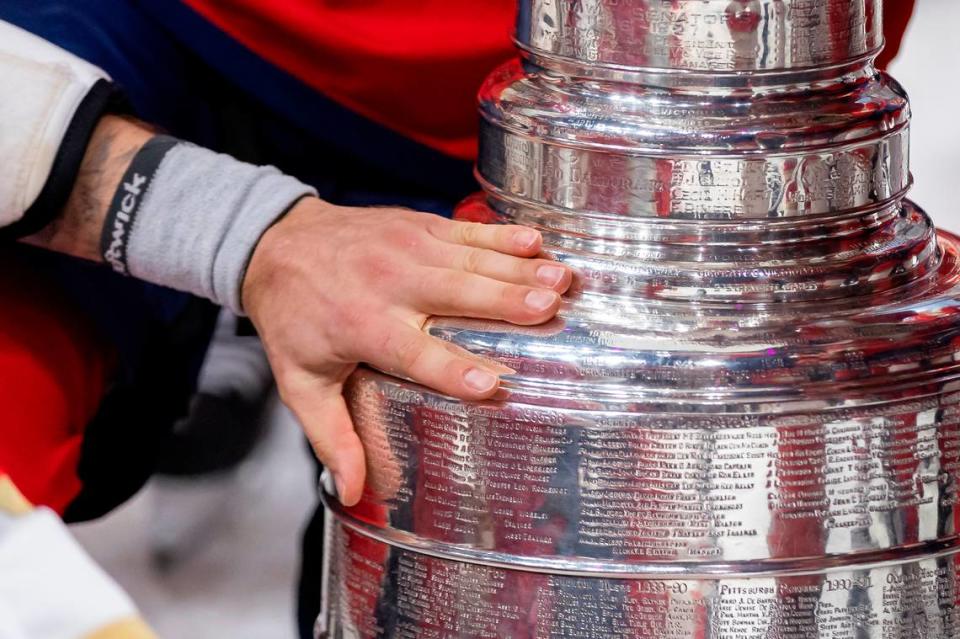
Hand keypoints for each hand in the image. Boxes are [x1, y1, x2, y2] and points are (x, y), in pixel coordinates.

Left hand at [242, 197, 571, 504]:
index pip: (414, 352)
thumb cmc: (294, 317)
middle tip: (549, 310)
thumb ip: (332, 436)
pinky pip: (466, 231)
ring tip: (560, 279)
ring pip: (471, 260)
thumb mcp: (302, 383)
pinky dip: (503, 235)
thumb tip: (355, 491)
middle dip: (504, 302)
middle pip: (455, 295)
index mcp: (361, 326)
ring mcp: (406, 248)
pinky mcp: (417, 225)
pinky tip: (537, 242)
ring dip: (518, 269)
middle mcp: (389, 283)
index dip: (452, 369)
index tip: (491, 384)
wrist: (274, 244)